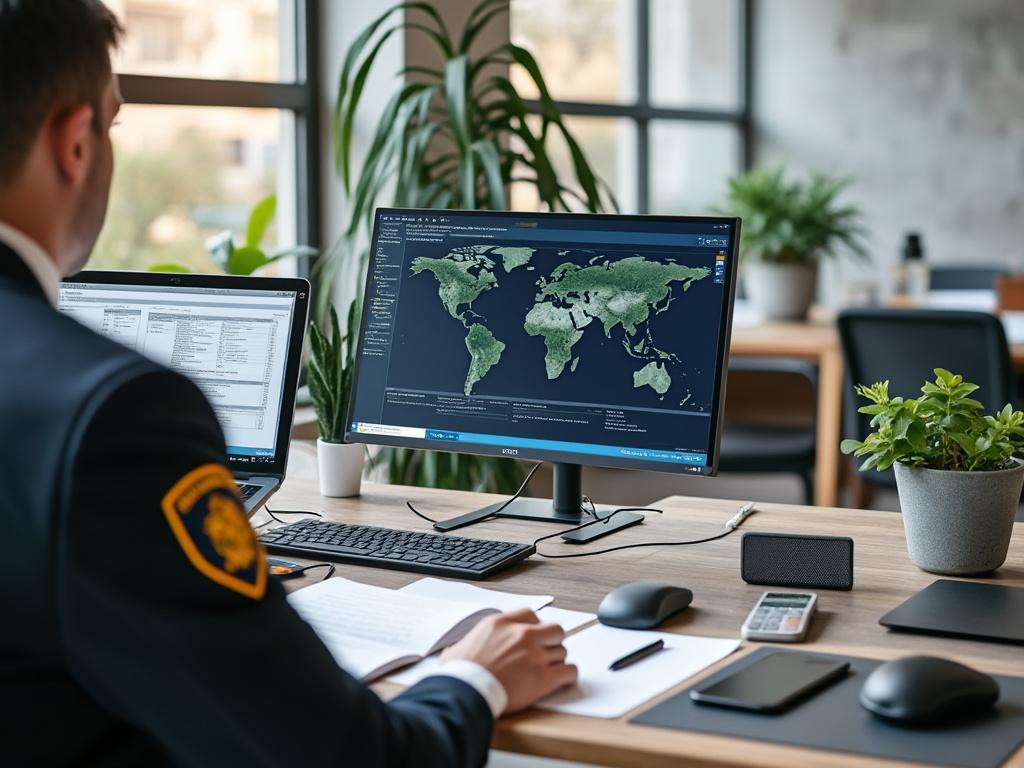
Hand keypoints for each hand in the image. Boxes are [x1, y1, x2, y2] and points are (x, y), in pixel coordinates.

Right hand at [442, 607, 577, 713]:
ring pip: (562, 652)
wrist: (467, 692)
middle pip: (554, 630)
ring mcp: (535, 656)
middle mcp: (522, 635)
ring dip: (557, 661)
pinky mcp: (544, 678)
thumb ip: (470, 642)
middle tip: (545, 653)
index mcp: (502, 624)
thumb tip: (459, 650)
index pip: (531, 615)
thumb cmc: (462, 674)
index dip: (535, 627)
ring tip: (549, 671)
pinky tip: (562, 680)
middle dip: (552, 642)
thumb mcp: (459, 647)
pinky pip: (569, 671)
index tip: (534, 636)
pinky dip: (568, 676)